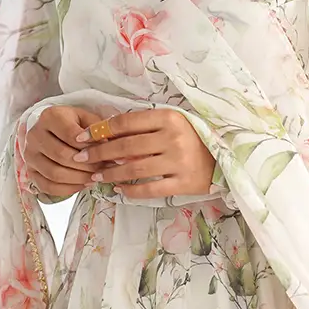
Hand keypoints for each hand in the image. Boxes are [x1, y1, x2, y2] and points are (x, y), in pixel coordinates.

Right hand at [22, 105, 96, 199]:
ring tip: (94, 178)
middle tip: (102, 169)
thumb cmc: (73, 125)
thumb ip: (97, 130)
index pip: (70, 134)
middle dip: (86, 165)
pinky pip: (48, 186)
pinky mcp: (30, 172)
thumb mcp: (86, 119)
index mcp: (50, 117)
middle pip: (62, 155)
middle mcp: (35, 135)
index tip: (104, 152)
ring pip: (54, 173)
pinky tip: (82, 185)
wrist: (52, 131)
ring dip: (78, 179)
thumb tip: (109, 148)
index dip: (88, 146)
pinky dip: (68, 189)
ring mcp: (29, 155)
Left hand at [81, 107, 216, 199]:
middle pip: (126, 147)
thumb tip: (107, 134)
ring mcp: (179, 162)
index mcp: (169, 118)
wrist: (227, 158)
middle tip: (80, 159)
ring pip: (135, 169)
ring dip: (111, 174)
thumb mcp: (173, 123)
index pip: (126, 122)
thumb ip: (145, 126)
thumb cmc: (194, 138)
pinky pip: (150, 189)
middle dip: (98, 153)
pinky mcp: (183, 183)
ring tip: (96, 177)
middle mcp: (173, 138)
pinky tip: (119, 190)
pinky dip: (131, 191)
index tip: (82, 137)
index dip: (100, 130)